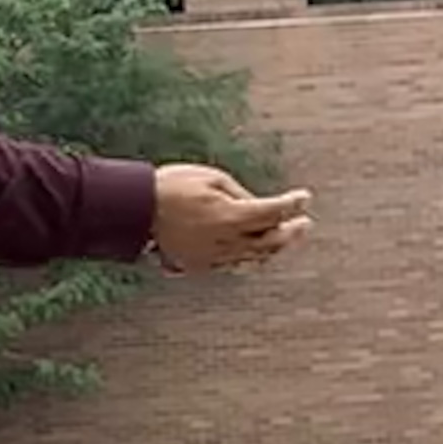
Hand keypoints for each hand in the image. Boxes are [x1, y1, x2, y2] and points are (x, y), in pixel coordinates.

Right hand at [151, 163, 312, 275]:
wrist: (136, 209)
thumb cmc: (173, 187)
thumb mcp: (212, 178)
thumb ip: (241, 195)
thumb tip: (259, 207)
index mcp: (231, 217)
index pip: (273, 212)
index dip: (293, 204)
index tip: (304, 196)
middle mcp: (227, 241)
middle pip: (271, 242)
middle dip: (291, 232)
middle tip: (305, 222)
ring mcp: (214, 257)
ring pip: (254, 257)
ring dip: (273, 247)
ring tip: (285, 236)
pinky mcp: (201, 265)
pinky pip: (234, 263)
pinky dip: (250, 256)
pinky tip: (257, 247)